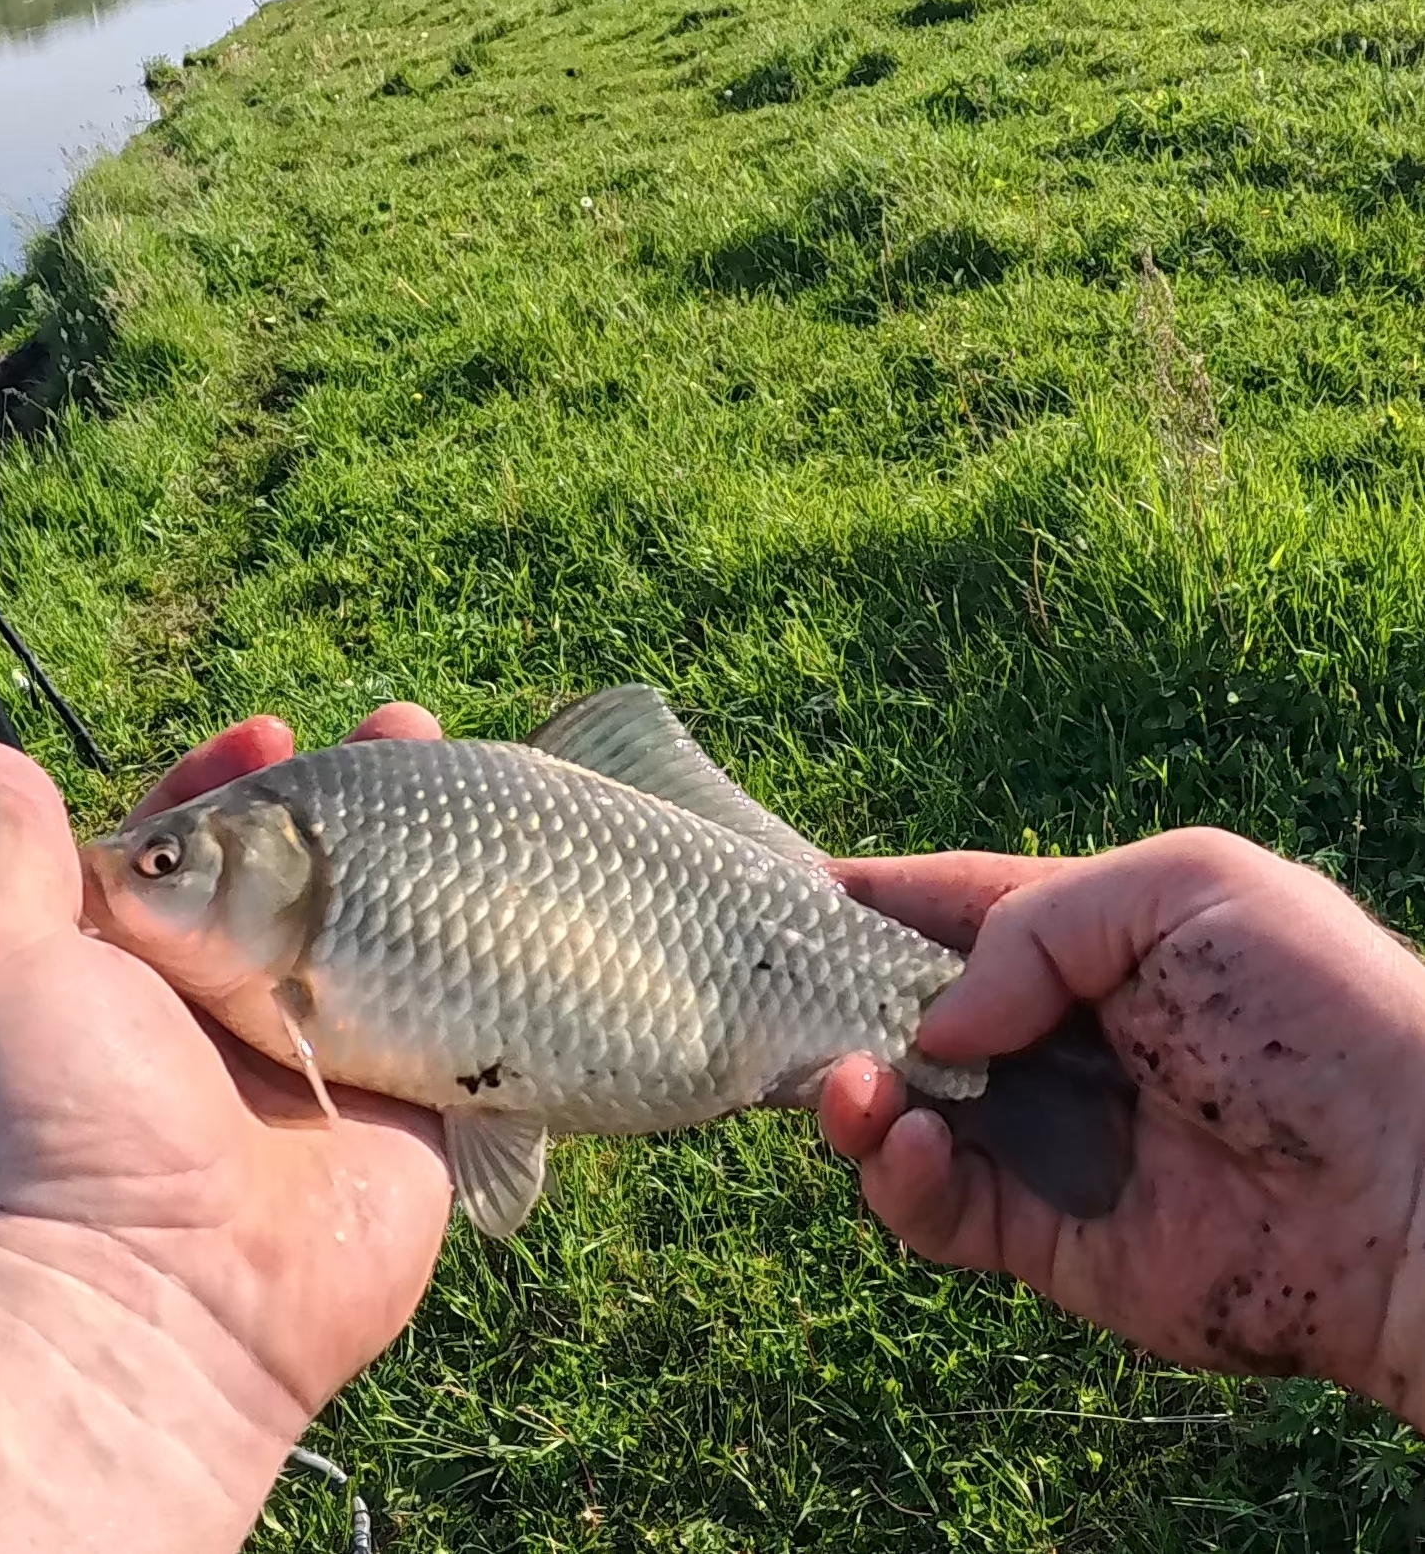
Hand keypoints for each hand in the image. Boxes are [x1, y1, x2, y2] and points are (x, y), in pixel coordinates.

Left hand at [0, 705, 452, 1424]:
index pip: (190, 839)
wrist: (158, 1297)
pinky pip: (467, 1018)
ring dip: (434, 855)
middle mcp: (227, 1005)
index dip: (229, 778)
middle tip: (403, 734)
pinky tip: (532, 884)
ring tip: (473, 783)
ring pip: (393, 931)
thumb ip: (3, 848)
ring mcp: (325, 1057)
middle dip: (352, 799)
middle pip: (305, 873)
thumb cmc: (56, 1121)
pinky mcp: (411, 1110)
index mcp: (133, 963)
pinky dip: (499, 953)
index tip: (266, 730)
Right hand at [817, 828, 1424, 1419]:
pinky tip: (906, 1144)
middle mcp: (1057, 1044)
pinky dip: (894, 1178)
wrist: (1409, 1194)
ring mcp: (1045, 1144)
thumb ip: (1033, 925)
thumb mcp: (1184, 889)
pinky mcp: (1043, 1242)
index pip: (952, 910)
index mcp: (1093, 944)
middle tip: (771, 1005)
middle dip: (830, 1006)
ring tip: (849, 1086)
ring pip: (894, 1117)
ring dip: (847, 1096)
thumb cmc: (1318, 1015)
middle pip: (901, 1018)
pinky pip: (932, 1210)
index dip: (864, 902)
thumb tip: (937, 1028)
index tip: (772, 899)